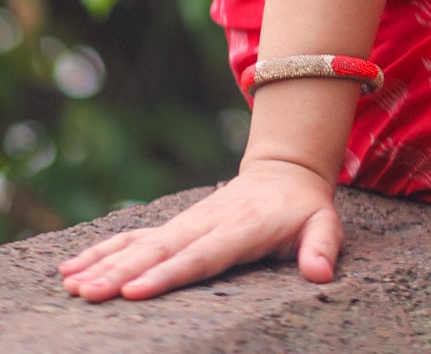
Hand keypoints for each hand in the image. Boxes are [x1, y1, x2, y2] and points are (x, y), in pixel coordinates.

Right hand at [58, 158, 342, 301]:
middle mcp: (206, 223)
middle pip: (161, 251)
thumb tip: (321, 273)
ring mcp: (186, 223)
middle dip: (122, 273)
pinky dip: (102, 251)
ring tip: (72, 286)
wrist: (283, 171)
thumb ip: (322, 246)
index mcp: (241, 228)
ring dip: (104, 264)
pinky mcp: (173, 227)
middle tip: (89, 294)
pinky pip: (133, 238)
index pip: (202, 255)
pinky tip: (71, 269)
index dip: (169, 273)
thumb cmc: (303, 208)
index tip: (136, 291)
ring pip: (140, 244)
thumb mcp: (325, 223)